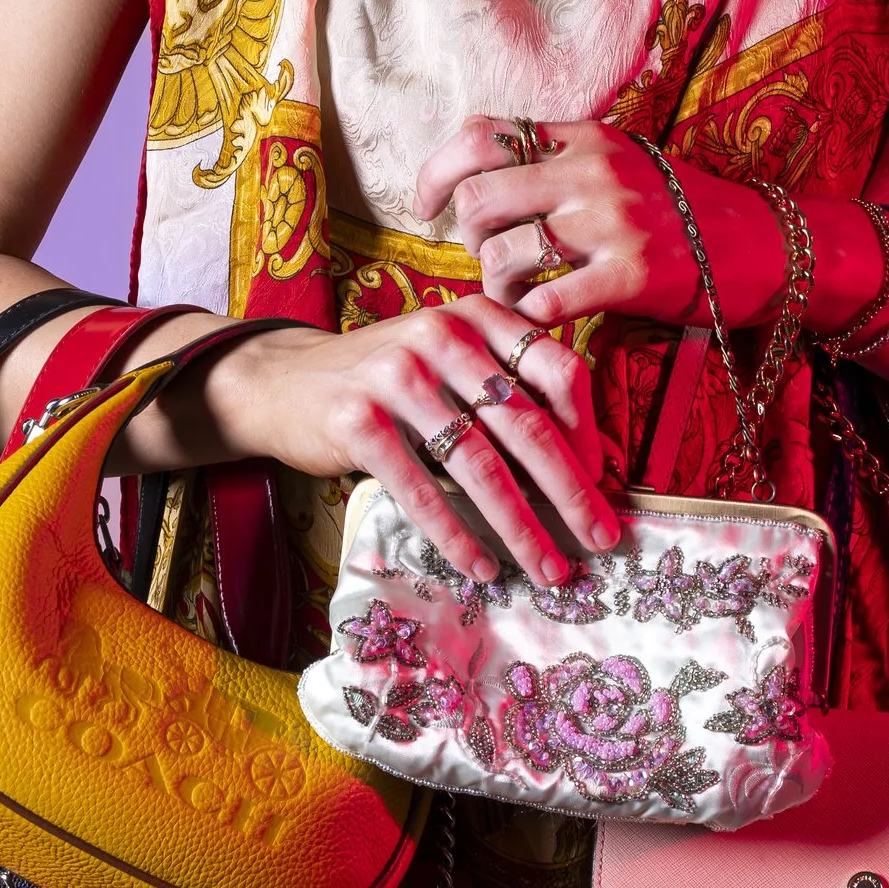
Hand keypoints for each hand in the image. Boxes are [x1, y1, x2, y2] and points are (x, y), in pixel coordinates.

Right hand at [201, 296, 616, 586]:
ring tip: (548, 568)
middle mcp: (441, 337)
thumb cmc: (386, 381)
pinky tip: (482, 568)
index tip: (604, 483)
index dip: (589, 432)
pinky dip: (457, 537)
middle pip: (526, 425)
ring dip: (522, 528)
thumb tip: (584, 462)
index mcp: (477, 318)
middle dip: (571, 492)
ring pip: (480, 466)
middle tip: (602, 540)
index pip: (558, 371)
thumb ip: (506, 389)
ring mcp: (397, 377)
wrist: (284, 380)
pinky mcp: (358, 422)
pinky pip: (422, 491)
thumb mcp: (449, 361)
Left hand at [414, 117, 787, 331]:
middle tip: (491, 260)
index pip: (481, 134)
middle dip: (468, 240)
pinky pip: (545, 301)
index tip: (426, 206)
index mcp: (583, 137)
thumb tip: (483, 175)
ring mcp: (612, 224)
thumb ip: (560, 161)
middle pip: (479, 199)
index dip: (437, 172)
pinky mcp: (631, 276)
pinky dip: (528, 318)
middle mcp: (592, 172)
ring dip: (495, 285)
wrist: (766, 246)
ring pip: (502, 254)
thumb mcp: (623, 164)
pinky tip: (544, 319)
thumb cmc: (684, 213)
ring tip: (519, 294)